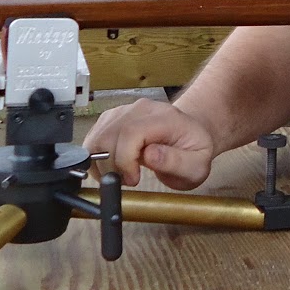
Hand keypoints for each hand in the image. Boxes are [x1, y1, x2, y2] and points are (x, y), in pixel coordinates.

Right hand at [82, 98, 216, 189]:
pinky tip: (113, 168)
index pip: (131, 132)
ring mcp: (125, 111)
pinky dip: (96, 158)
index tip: (133, 179)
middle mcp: (142, 109)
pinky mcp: (113, 118)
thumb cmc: (194, 151)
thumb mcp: (196, 165)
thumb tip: (150, 154)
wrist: (190, 135)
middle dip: (112, 166)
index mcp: (165, 118)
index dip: (124, 160)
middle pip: (109, 135)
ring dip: (101, 163)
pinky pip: (94, 137)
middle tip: (127, 181)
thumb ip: (176, 161)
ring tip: (120, 175)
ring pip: (97, 137)